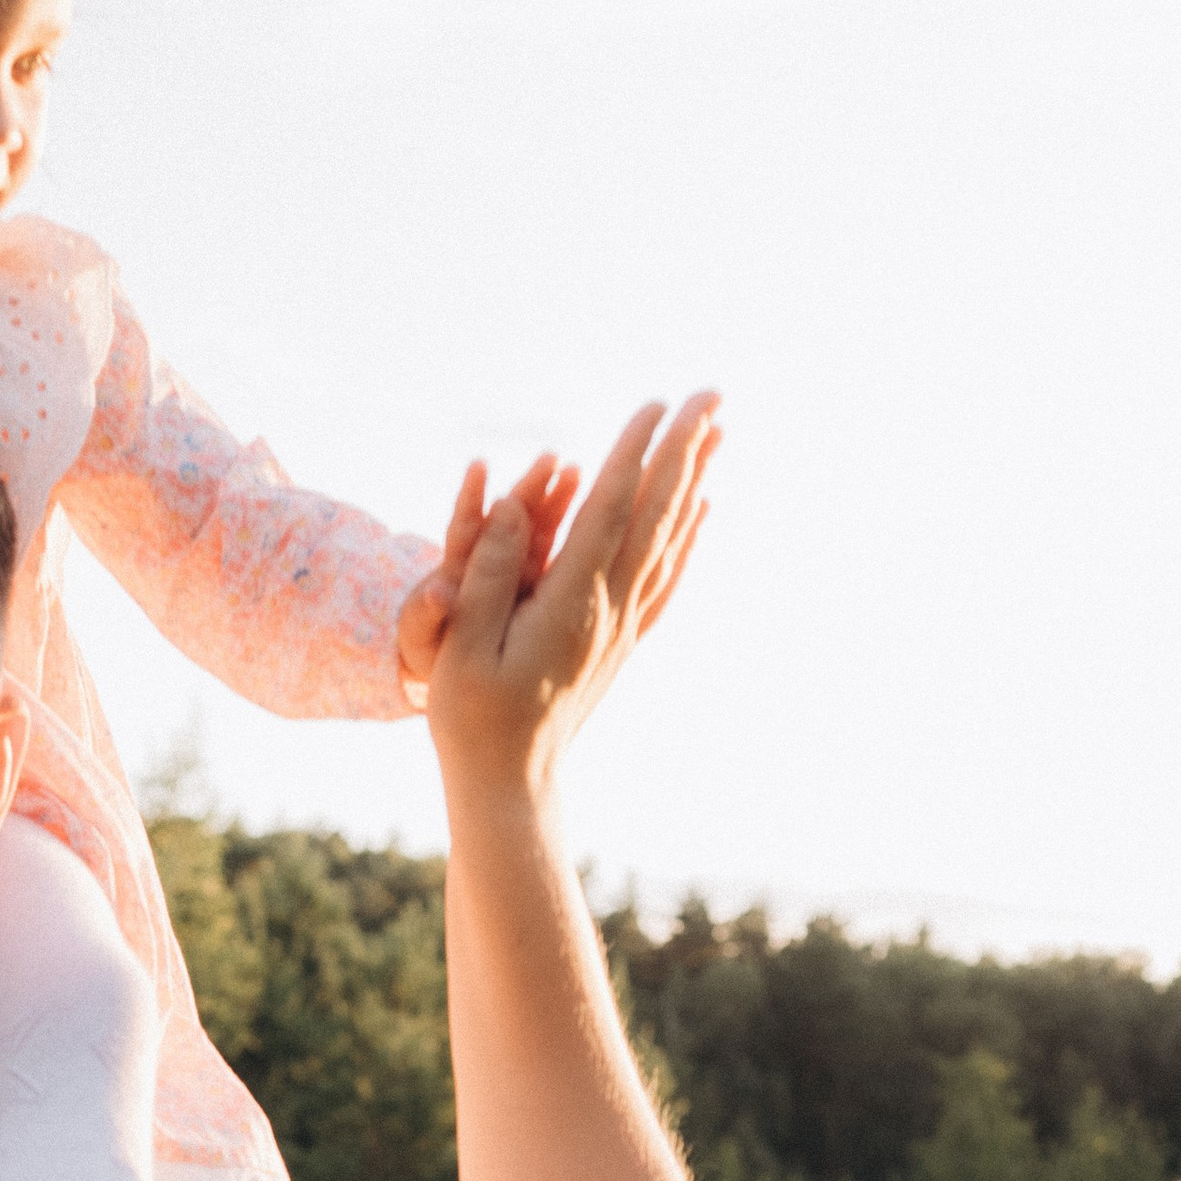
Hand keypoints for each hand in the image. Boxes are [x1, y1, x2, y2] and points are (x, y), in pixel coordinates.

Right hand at [425, 395, 718, 795]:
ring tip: (718, 433)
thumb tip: (513, 505)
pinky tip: (702, 509)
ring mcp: (622, 627)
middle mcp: (609, 610)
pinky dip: (689, 535)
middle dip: (684, 451)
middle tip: (712, 395)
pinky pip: (666, 577)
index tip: (656, 403)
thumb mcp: (461, 646)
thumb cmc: (473, 718)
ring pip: (670, 540)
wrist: (512, 785)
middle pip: (656, 516)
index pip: (610, 512)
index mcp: (571, 604)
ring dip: (695, 482)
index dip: (634, 455)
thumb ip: (489, 573)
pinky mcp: (622, 642)